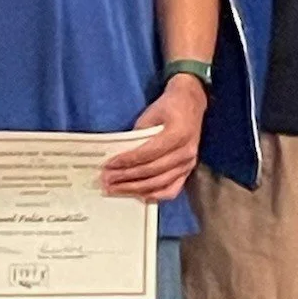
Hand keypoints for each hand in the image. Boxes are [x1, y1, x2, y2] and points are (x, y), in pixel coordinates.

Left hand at [102, 75, 208, 201]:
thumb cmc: (168, 107)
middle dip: (127, 178)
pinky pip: (172, 189)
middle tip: (108, 181)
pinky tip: (140, 195)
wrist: (190, 103)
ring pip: (160, 183)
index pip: (148, 153)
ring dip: (137, 188)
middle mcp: (186, 151)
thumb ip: (138, 137)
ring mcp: (189, 163)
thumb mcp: (150, 115)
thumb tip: (120, 157)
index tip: (109, 165)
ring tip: (118, 189)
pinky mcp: (188, 170)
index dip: (127, 161)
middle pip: (152, 171)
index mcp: (177, 134)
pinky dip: (155, 194)